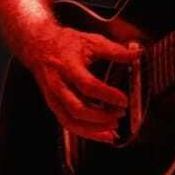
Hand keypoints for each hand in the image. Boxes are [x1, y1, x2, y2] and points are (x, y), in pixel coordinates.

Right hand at [23, 24, 140, 143]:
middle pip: (78, 108)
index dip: (107, 95)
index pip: (88, 85)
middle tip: (119, 114)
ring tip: (113, 129)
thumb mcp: (91, 41)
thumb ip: (114, 50)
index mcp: (68, 66)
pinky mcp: (54, 106)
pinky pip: (68, 124)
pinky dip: (86, 133)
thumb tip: (136, 55)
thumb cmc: (64, 44)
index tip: (124, 100)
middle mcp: (58, 85)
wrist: (38, 46)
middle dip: (101, 116)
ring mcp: (54, 98)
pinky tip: (102, 134)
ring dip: (93, 130)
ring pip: (71, 121)